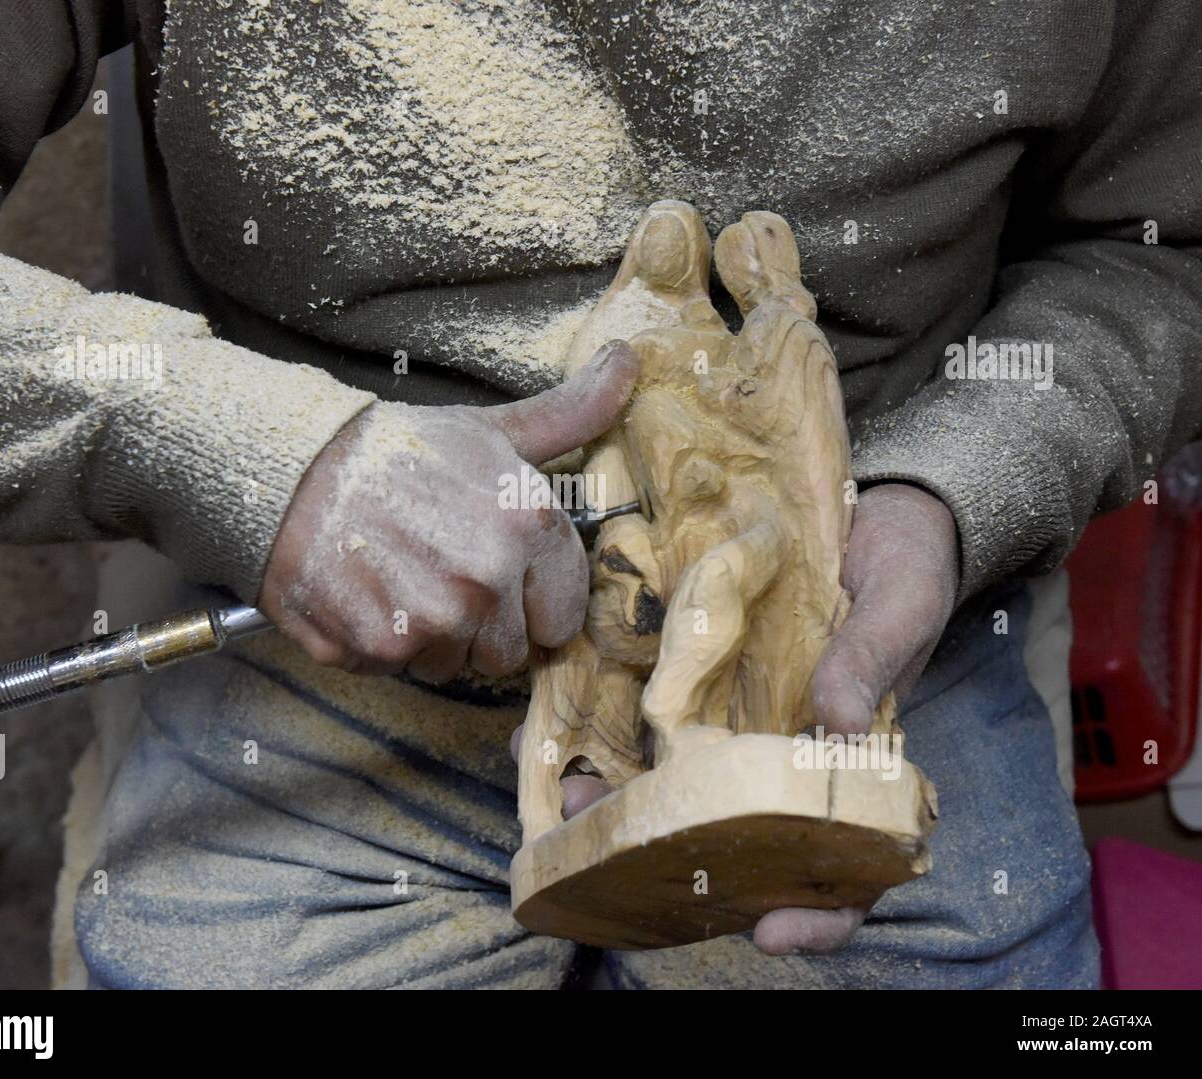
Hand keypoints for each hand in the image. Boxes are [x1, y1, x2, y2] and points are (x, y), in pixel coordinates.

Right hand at [260, 341, 638, 681]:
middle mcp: (488, 579)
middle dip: (484, 624)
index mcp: (527, 525)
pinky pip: (402, 671)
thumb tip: (631, 362)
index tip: (500, 576)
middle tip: (441, 573)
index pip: (564, 615)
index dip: (533, 599)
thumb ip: (571, 413)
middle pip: (510, 651)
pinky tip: (370, 597)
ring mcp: (434, 620)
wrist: (291, 469)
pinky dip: (384, 645)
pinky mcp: (382, 649)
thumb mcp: (492, 430)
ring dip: (434, 639)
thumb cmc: (399, 451)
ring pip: (455, 666)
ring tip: (404, 581)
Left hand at [513, 481, 958, 954]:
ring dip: (625, 806)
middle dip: (682, 866)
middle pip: (741, 838)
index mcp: (853, 762)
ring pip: (681, 785)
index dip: (818, 915)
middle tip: (621, 863)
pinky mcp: (699, 674)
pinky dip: (607, 729)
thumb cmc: (908, 567)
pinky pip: (651, 712)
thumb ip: (874, 657)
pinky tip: (557, 732)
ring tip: (574, 802)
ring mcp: (738, 719)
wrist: (870, 507)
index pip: (849, 865)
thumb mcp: (904, 604)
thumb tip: (839, 721)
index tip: (772, 930)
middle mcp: (786, 754)